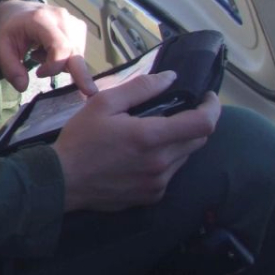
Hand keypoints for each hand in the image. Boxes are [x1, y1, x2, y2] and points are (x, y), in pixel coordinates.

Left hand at [0, 0, 94, 93]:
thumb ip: (10, 68)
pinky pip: (78, 50)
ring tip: (41, 54)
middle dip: (81, 74)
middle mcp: (62, 18)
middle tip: (90, 92)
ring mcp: (72, 21)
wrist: (17, 10)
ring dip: (61, 63)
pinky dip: (66, 58)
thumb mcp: (1, 48)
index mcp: (41, 20)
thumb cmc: (10, 30)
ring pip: (77, 53)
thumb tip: (23, 87)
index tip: (38, 74)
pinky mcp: (79, 26)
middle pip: (75, 51)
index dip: (53, 66)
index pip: (60, 47)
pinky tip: (50, 51)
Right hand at [53, 71, 220, 211]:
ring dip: (178, 142)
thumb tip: (170, 78)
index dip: (213, 107)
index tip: (207, 97)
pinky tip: (142, 156)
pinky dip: (165, 161)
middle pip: (198, 140)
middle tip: (177, 112)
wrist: (62, 181)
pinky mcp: (151, 196)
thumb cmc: (80, 139)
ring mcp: (158, 183)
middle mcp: (161, 163)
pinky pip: (170, 175)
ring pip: (184, 157)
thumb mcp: (103, 104)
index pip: (203, 123)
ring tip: (154, 134)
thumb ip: (140, 88)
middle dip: (195, 123)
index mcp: (151, 137)